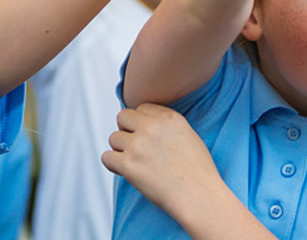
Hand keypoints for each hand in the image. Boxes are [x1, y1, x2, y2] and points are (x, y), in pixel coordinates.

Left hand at [101, 103, 222, 218]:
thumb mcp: (188, 136)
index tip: (147, 136)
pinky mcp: (128, 165)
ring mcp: (138, 145)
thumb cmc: (197, 173)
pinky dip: (113, 165)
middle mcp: (151, 127)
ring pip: (113, 138)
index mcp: (169, 118)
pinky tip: (125, 171)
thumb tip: (144, 122)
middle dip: (126, 130)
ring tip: (136, 163)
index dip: (142, 123)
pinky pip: (106, 157)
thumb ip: (165, 124)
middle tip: (136, 147)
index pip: (141, 108)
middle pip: (122, 117)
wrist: (199, 198)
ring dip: (121, 150)